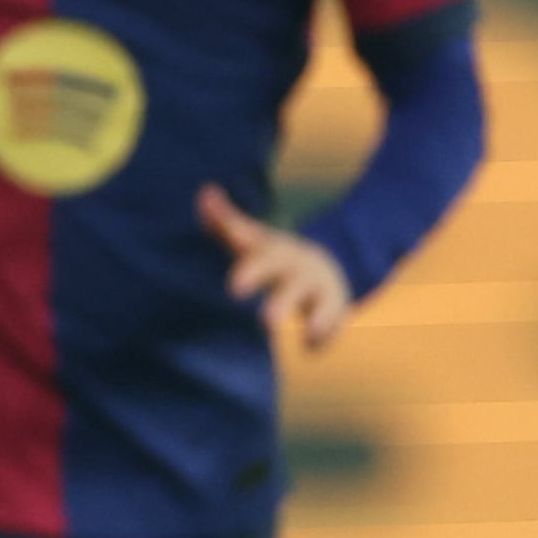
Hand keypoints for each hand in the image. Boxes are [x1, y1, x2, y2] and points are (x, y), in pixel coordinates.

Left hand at [199, 186, 355, 349]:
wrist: (321, 266)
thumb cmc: (270, 256)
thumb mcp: (251, 239)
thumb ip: (225, 220)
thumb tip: (204, 192)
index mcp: (277, 255)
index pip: (264, 260)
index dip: (251, 273)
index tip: (235, 288)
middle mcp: (300, 272)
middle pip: (293, 286)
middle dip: (283, 303)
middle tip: (267, 323)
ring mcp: (319, 292)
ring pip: (320, 306)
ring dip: (315, 319)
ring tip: (307, 333)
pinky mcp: (333, 312)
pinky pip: (333, 323)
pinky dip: (325, 334)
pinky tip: (312, 345)